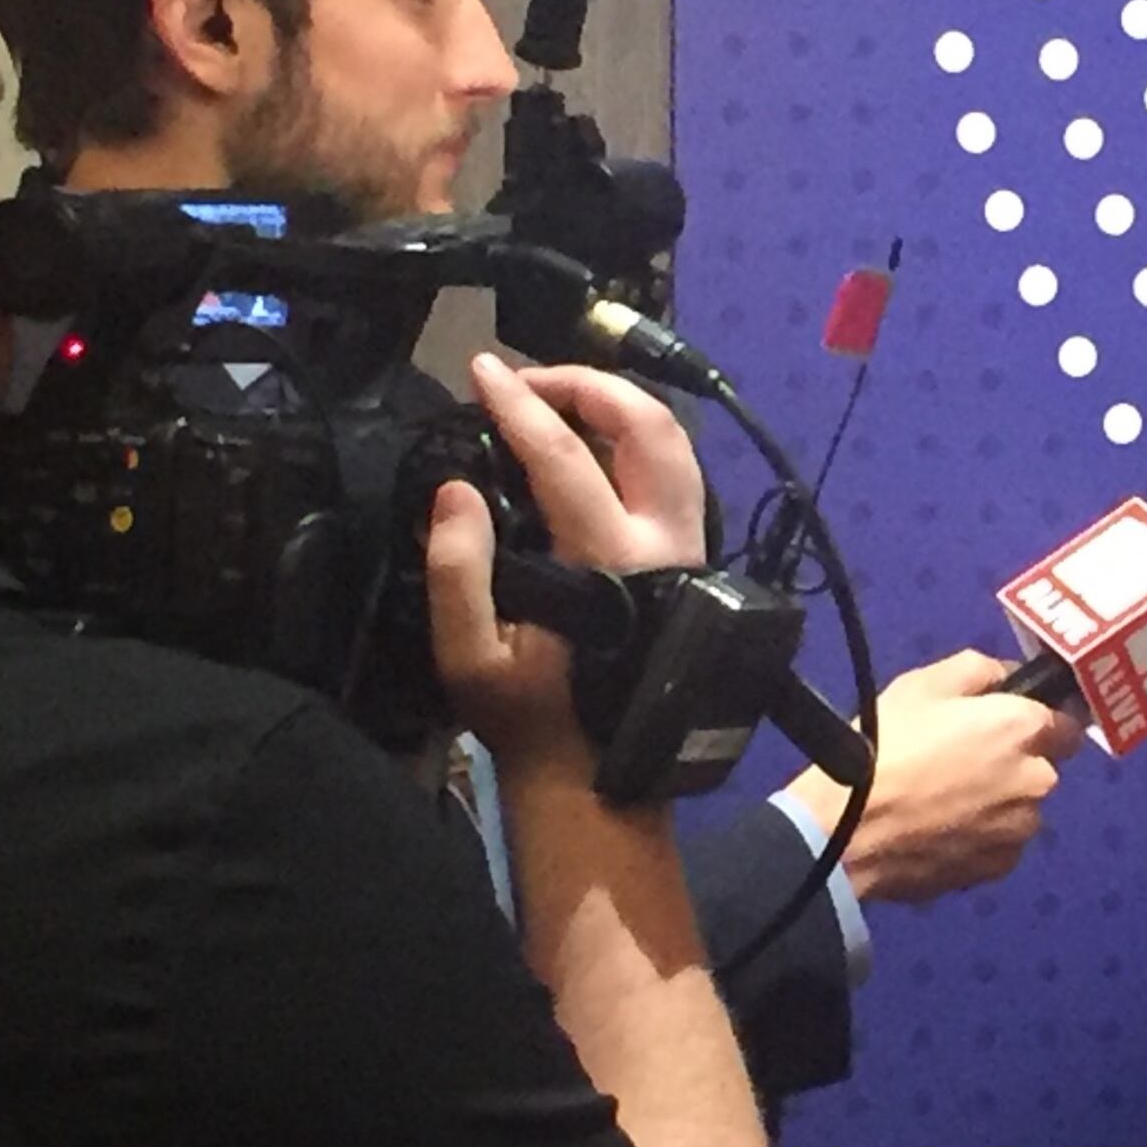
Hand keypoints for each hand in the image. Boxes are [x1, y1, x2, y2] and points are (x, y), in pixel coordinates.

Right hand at [426, 355, 711, 763]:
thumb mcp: (470, 659)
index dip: (517, 402)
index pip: (563, 454)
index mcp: (612, 562)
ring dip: (616, 405)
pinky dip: (631, 438)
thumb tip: (456, 488)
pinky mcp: (690, 557)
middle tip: (525, 382)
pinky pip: (672, 472)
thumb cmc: (529, 719)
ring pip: (673, 443)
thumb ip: (456, 572)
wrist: (598, 775)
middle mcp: (665, 543)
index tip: (479, 371)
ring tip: (554, 402)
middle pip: (647, 425)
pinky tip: (586, 443)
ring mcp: (688, 547)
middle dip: (585, 384)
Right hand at [785, 651, 1086, 904]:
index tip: (1008, 723)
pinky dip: (979, 838)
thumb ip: (978, 671)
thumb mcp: (922, 684)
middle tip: (962, 762)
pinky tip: (939, 832)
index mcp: (1023, 729)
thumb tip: (1005, 679)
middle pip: (1041, 768)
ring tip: (945, 803)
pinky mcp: (996, 870)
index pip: (1066, 722)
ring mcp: (1019, 832)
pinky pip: (998, 845)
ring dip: (998, 805)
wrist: (847, 829)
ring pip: (1020, 810)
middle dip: (1014, 765)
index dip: (1039, 721)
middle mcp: (1037, 781)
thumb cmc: (885, 746)